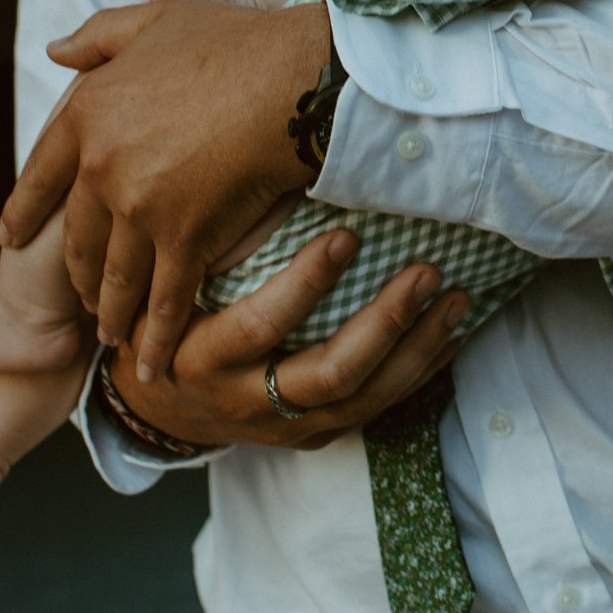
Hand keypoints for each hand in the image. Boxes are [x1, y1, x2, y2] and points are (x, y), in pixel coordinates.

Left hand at [0, 0, 332, 378]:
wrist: (294, 80)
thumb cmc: (235, 43)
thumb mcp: (155, 21)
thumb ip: (98, 37)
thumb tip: (54, 52)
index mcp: (88, 114)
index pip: (40, 176)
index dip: (24, 212)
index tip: (9, 239)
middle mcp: (102, 166)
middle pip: (76, 237)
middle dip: (73, 274)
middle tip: (78, 298)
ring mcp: (140, 207)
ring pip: (114, 277)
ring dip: (110, 312)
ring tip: (111, 334)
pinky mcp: (184, 239)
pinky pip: (165, 300)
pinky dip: (157, 337)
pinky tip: (152, 363)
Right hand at [112, 228, 468, 448]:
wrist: (155, 406)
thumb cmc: (164, 323)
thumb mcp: (167, 290)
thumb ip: (208, 247)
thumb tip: (273, 173)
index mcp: (202, 357)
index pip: (261, 323)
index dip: (307, 283)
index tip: (347, 235)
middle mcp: (243, 401)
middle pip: (329, 373)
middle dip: (386, 323)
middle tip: (426, 273)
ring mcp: (282, 428)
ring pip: (362, 399)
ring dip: (417, 350)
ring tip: (457, 302)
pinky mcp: (310, 439)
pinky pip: (372, 410)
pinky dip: (415, 374)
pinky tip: (449, 338)